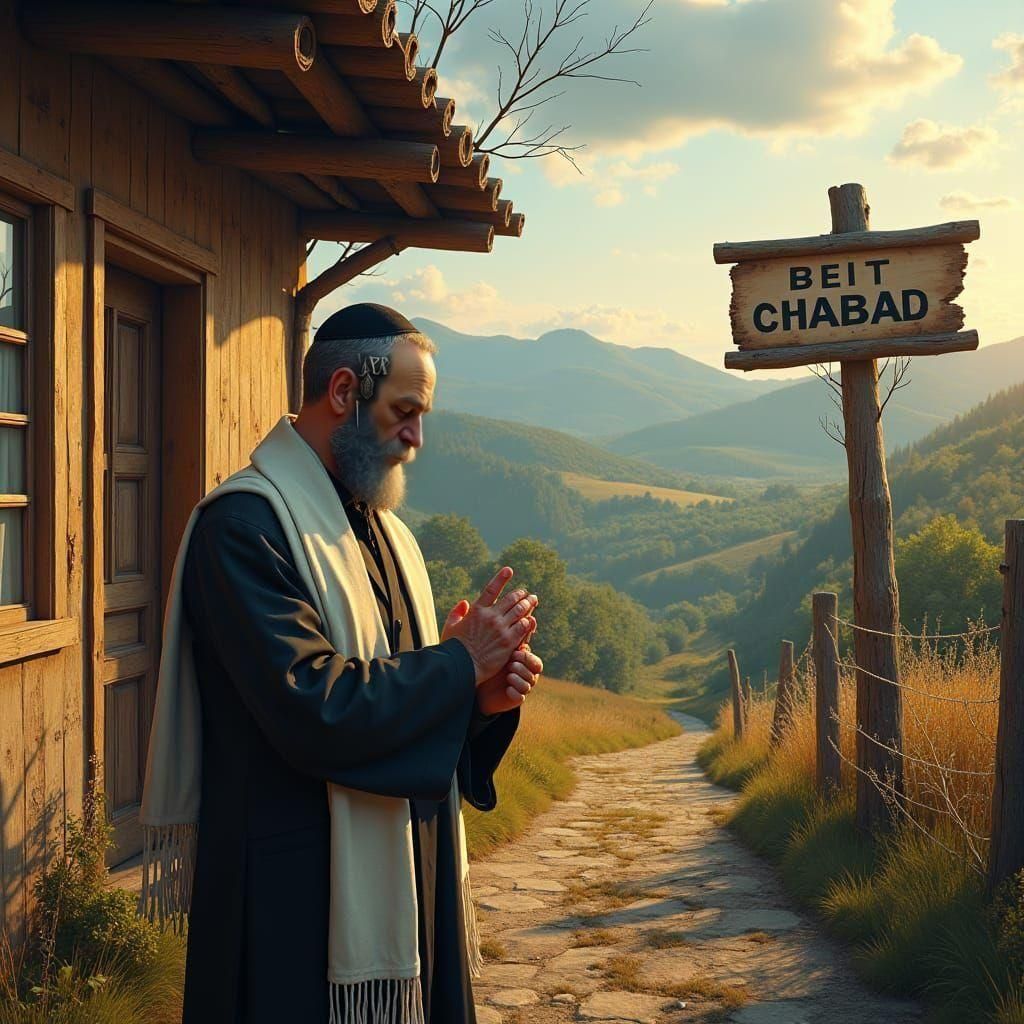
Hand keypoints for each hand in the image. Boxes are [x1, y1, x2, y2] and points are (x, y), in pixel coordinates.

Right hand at [441, 567, 538, 683]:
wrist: (462, 667)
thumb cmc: (454, 648)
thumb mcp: (450, 627)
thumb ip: (456, 612)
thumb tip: (464, 602)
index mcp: (476, 610)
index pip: (491, 589)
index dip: (501, 578)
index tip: (509, 570)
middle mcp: (490, 616)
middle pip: (511, 599)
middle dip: (521, 594)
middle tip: (527, 593)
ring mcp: (501, 628)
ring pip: (520, 611)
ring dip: (528, 604)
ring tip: (533, 601)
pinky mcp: (509, 642)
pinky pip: (523, 627)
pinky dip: (528, 622)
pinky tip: (531, 620)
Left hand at [476, 641, 542, 713]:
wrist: (481, 682)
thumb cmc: (493, 663)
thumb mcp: (503, 652)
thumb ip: (515, 642)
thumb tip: (529, 624)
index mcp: (528, 665)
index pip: (537, 663)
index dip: (526, 659)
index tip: (513, 654)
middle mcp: (528, 677)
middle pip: (534, 674)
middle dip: (521, 668)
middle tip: (509, 665)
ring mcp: (523, 689)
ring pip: (527, 685)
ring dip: (516, 679)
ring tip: (507, 676)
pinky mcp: (516, 700)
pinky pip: (520, 697)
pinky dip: (513, 692)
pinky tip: (507, 688)